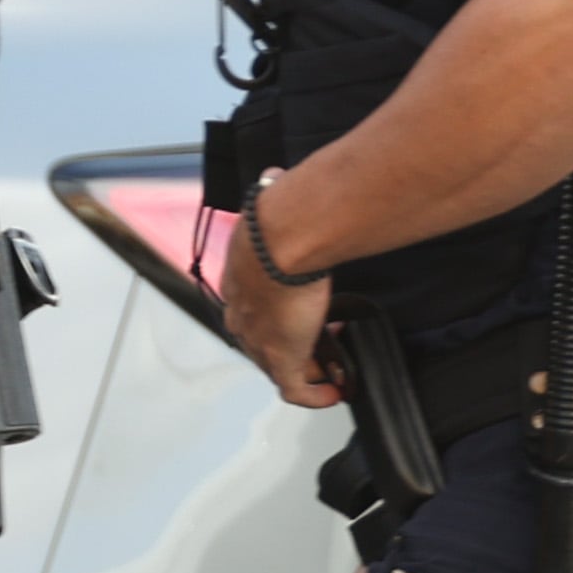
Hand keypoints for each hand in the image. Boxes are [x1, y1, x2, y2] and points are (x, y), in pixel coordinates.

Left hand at [223, 189, 340, 406]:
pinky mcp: (282, 359)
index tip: (301, 314)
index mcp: (238, 285)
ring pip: (280, 368)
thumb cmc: (277, 221)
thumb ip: (272, 199)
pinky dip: (315, 396)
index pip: (252, 311)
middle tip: (321, 346)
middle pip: (263, 344)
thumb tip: (275, 177)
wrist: (281, 239)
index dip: (277, 317)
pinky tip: (333, 393)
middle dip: (293, 346)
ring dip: (308, 369)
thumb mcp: (268, 213)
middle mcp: (243, 318)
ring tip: (332, 369)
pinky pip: (296, 389)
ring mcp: (261, 342)